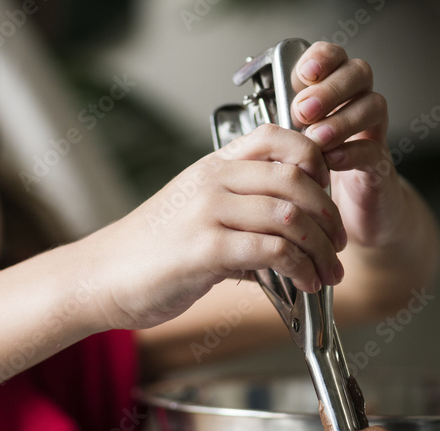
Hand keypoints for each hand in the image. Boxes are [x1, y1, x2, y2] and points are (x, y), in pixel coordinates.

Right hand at [83, 124, 345, 329]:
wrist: (101, 277)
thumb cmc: (147, 253)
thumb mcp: (196, 220)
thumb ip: (241, 223)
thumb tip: (285, 246)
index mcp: (211, 167)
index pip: (277, 137)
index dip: (315, 160)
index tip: (326, 194)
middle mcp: (211, 181)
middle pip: (295, 178)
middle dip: (329, 214)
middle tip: (338, 243)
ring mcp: (207, 212)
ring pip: (290, 215)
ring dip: (321, 249)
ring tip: (329, 272)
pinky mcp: (204, 249)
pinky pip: (272, 251)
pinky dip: (300, 268)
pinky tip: (305, 284)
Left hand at [290, 41, 403, 248]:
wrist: (349, 218)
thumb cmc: (314, 177)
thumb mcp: (291, 149)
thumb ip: (281, 131)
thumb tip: (255, 126)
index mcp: (332, 95)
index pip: (333, 58)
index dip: (321, 59)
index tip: (302, 75)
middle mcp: (355, 106)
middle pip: (358, 73)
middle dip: (329, 88)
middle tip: (304, 111)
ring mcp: (372, 133)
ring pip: (373, 105)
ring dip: (340, 119)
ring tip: (315, 139)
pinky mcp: (380, 165)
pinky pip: (374, 148)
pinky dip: (352, 151)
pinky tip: (331, 160)